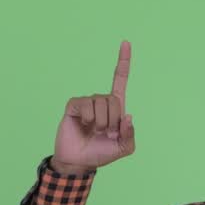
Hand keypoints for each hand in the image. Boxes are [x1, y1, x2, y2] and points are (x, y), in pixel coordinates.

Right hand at [51, 40, 135, 173]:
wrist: (78, 162)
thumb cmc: (100, 153)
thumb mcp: (123, 148)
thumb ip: (130, 134)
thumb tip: (127, 116)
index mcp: (114, 107)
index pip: (120, 80)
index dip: (123, 62)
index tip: (126, 42)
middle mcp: (101, 101)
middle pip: (114, 100)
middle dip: (113, 120)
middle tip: (105, 133)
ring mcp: (87, 103)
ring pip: (101, 103)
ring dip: (101, 122)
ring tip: (94, 131)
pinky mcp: (74, 105)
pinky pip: (86, 105)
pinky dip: (89, 118)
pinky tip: (84, 125)